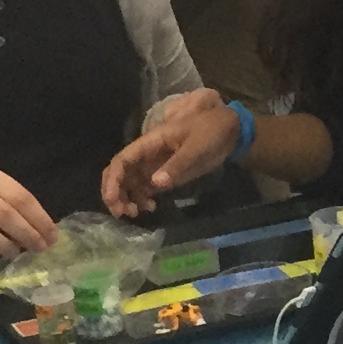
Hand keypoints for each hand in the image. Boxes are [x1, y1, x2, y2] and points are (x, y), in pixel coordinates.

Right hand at [104, 87, 241, 215]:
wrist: (229, 130)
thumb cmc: (210, 131)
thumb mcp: (196, 147)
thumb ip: (177, 165)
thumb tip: (155, 184)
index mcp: (151, 142)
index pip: (122, 160)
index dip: (113, 180)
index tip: (113, 200)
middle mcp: (147, 154)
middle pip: (120, 172)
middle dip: (114, 192)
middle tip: (122, 212)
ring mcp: (155, 164)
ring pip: (129, 182)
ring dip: (126, 197)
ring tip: (135, 213)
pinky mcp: (164, 173)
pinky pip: (144, 187)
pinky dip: (141, 198)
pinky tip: (150, 207)